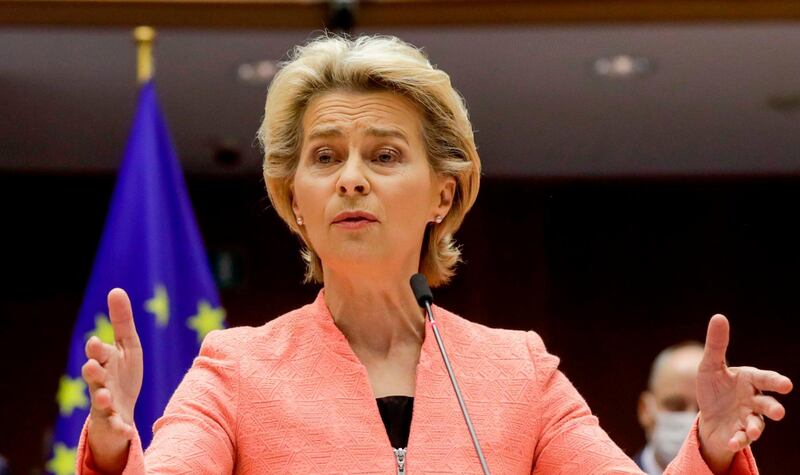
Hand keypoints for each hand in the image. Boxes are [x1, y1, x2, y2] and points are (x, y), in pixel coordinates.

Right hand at [82, 288, 143, 471]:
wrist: (120, 409)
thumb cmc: (122, 372)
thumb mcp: (127, 346)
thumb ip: (122, 321)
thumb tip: (115, 290)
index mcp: (104, 362)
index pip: (99, 353)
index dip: (97, 349)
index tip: (96, 342)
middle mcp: (100, 382)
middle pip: (94, 376)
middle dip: (92, 371)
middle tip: (92, 366)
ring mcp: (104, 402)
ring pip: (99, 400)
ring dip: (101, 398)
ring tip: (104, 396)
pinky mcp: (113, 420)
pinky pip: (115, 425)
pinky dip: (120, 427)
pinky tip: (127, 431)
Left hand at [696, 314, 792, 473]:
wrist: (708, 416)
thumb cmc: (714, 387)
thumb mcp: (710, 365)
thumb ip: (717, 344)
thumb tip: (719, 316)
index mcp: (749, 380)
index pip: (764, 379)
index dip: (774, 381)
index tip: (786, 385)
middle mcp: (753, 400)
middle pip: (767, 404)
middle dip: (773, 408)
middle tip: (778, 412)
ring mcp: (748, 419)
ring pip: (757, 424)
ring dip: (756, 428)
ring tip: (753, 432)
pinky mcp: (738, 434)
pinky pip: (740, 439)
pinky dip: (737, 441)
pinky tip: (732, 441)